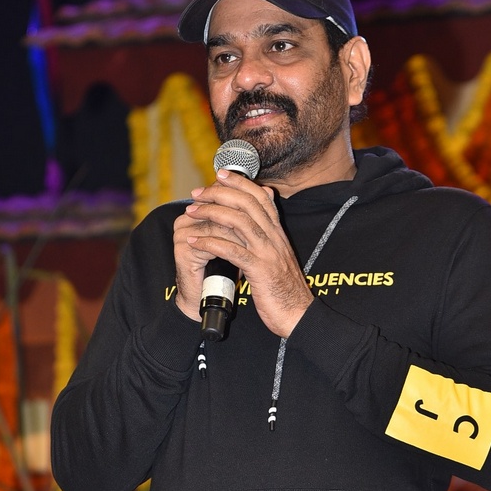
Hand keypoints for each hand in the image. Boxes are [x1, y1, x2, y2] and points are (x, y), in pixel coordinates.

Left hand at [179, 169, 312, 337]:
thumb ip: (269, 237)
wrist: (299, 315)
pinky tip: (194, 241)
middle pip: (247, 203)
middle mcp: (275, 238)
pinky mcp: (260, 270)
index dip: (240, 182)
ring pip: (238, 221)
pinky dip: (210, 242)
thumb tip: (261, 224)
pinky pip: (232, 250)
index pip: (261, 197)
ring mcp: (268, 253)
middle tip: (197, 192)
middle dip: (219, 193)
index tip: (219, 175)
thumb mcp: (278, 257)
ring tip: (191, 212)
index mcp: (278, 234)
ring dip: (211, 213)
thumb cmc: (284, 289)